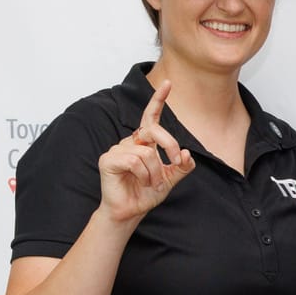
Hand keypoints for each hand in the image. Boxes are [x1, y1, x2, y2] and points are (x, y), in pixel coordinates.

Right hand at [97, 79, 194, 223]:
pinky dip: (144, 174)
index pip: (150, 117)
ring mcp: (117, 149)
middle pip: (154, 130)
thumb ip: (182, 167)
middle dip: (171, 145)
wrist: (130, 211)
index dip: (158, 100)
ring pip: (147, 152)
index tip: (168, 83)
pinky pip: (134, 160)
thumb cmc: (146, 193)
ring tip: (151, 183)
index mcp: (144, 142)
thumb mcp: (171, 179)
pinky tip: (140, 181)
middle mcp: (130, 142)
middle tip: (177, 161)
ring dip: (156, 172)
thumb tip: (187, 154)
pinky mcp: (108, 160)